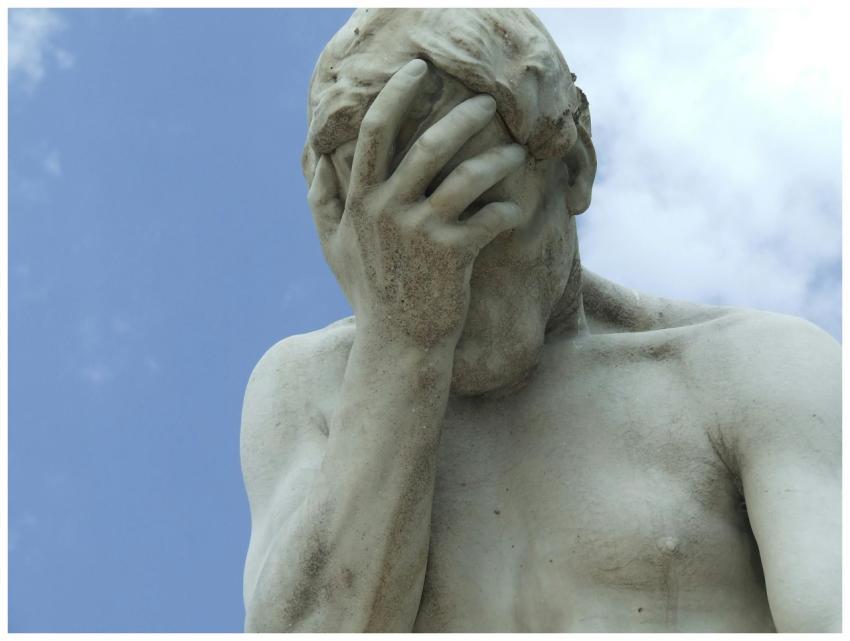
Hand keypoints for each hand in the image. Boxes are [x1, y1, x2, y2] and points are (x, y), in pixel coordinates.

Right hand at [308, 59, 526, 348]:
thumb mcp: (335, 247)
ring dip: (498, 158)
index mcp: (361, 199)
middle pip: (429, 144)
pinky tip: (516, 206)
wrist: (399, 344)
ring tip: (518, 151)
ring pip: (467, 177)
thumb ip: (322, 201)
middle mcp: (388, 210)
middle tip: (487, 101)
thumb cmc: (369, 291)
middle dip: (463, 115)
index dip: (398, 93)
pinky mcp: (453, 256)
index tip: (419, 69)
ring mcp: (421, 232)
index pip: (375, 131)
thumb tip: (314, 161)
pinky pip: (490, 217)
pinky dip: (508, 207)